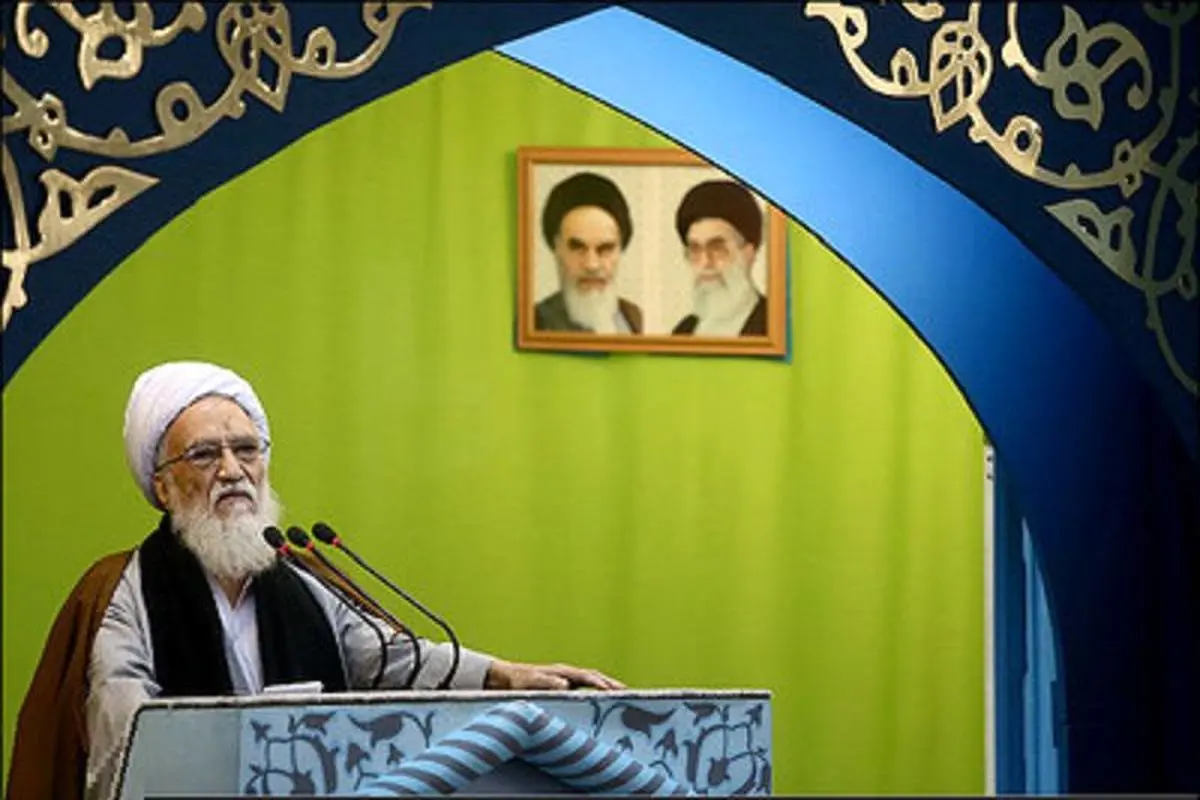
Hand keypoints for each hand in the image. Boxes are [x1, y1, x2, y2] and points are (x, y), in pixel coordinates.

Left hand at [484, 659, 624, 690]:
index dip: (601, 685)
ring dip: (607, 690)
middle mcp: (567, 675)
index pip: (587, 677)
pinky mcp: (562, 689)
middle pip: (595, 678)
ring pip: (592, 684)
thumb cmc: (516, 681)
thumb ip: (546, 683)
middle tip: (629, 694)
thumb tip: (565, 684)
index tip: (613, 693)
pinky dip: (596, 696)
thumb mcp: (529, 682)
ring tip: (623, 699)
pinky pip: (584, 691)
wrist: (503, 678)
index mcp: (562, 672)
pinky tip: (601, 706)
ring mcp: (566, 681)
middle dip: (612, 685)